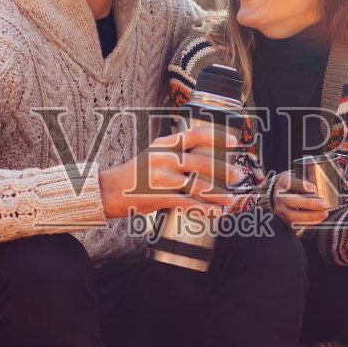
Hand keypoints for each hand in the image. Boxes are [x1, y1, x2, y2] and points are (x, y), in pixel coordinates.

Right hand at [99, 124, 242, 217]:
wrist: (110, 190)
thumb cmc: (136, 174)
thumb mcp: (153, 153)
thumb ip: (174, 152)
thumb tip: (201, 154)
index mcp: (164, 145)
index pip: (195, 135)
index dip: (217, 137)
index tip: (234, 142)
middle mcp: (164, 159)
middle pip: (202, 162)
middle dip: (224, 170)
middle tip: (237, 175)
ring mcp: (162, 178)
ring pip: (198, 185)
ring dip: (218, 193)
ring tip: (230, 198)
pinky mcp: (160, 197)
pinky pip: (188, 203)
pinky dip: (204, 208)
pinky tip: (215, 211)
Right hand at [273, 174, 330, 226]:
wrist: (281, 194)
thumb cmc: (295, 183)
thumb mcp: (301, 175)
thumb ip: (318, 174)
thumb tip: (340, 171)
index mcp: (283, 181)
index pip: (289, 182)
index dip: (300, 185)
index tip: (314, 188)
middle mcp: (280, 196)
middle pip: (290, 200)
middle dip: (307, 203)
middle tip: (322, 203)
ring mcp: (281, 209)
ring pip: (292, 215)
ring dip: (309, 216)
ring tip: (324, 213)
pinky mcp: (285, 219)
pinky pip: (296, 223)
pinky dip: (309, 222)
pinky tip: (319, 219)